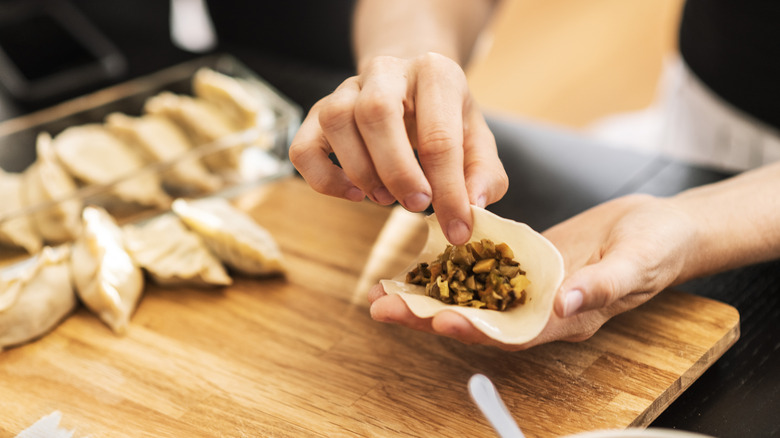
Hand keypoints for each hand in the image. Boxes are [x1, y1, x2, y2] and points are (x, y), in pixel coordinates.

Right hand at [289, 52, 507, 244]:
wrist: (410, 86)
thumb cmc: (444, 119)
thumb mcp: (477, 140)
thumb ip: (484, 173)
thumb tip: (473, 206)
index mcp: (435, 73)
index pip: (439, 134)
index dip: (449, 190)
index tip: (458, 229)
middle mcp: (385, 71)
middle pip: (377, 114)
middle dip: (398, 171)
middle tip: (417, 205)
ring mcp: (344, 90)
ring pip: (336, 122)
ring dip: (361, 171)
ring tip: (385, 197)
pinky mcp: (317, 115)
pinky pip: (304, 148)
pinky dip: (324, 179)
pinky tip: (354, 193)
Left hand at [368, 194, 697, 349]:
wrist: (658, 227)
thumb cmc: (658, 246)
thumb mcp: (638, 261)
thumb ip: (604, 285)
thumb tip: (566, 303)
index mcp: (567, 318)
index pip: (514, 332)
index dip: (475, 330)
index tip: (439, 320)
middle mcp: (539, 308)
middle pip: (478, 320)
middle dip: (430, 316)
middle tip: (384, 309)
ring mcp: (529, 286)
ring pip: (471, 297)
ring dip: (429, 295)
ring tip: (386, 291)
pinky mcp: (523, 262)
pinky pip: (481, 268)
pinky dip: (450, 266)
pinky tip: (419, 261)